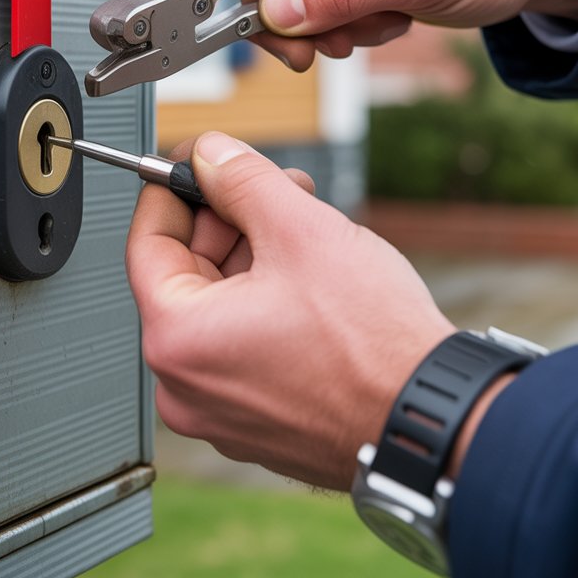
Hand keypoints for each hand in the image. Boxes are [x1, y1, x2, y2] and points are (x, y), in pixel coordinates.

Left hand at [125, 131, 453, 490]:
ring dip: (253, 255)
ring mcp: (221, 410)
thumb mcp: (300, 231)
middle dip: (230, 219)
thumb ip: (241, 181)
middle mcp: (186, 386)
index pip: (147, 242)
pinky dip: (265, 301)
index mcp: (178, 341)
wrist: (431, 422)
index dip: (172, 190)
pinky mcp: (257, 420)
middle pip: (186, 274)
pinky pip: (242, 342)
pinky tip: (309, 273)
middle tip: (269, 185)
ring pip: (219, 306)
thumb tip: (209, 155)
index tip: (194, 163)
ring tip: (304, 223)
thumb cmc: (372, 347)